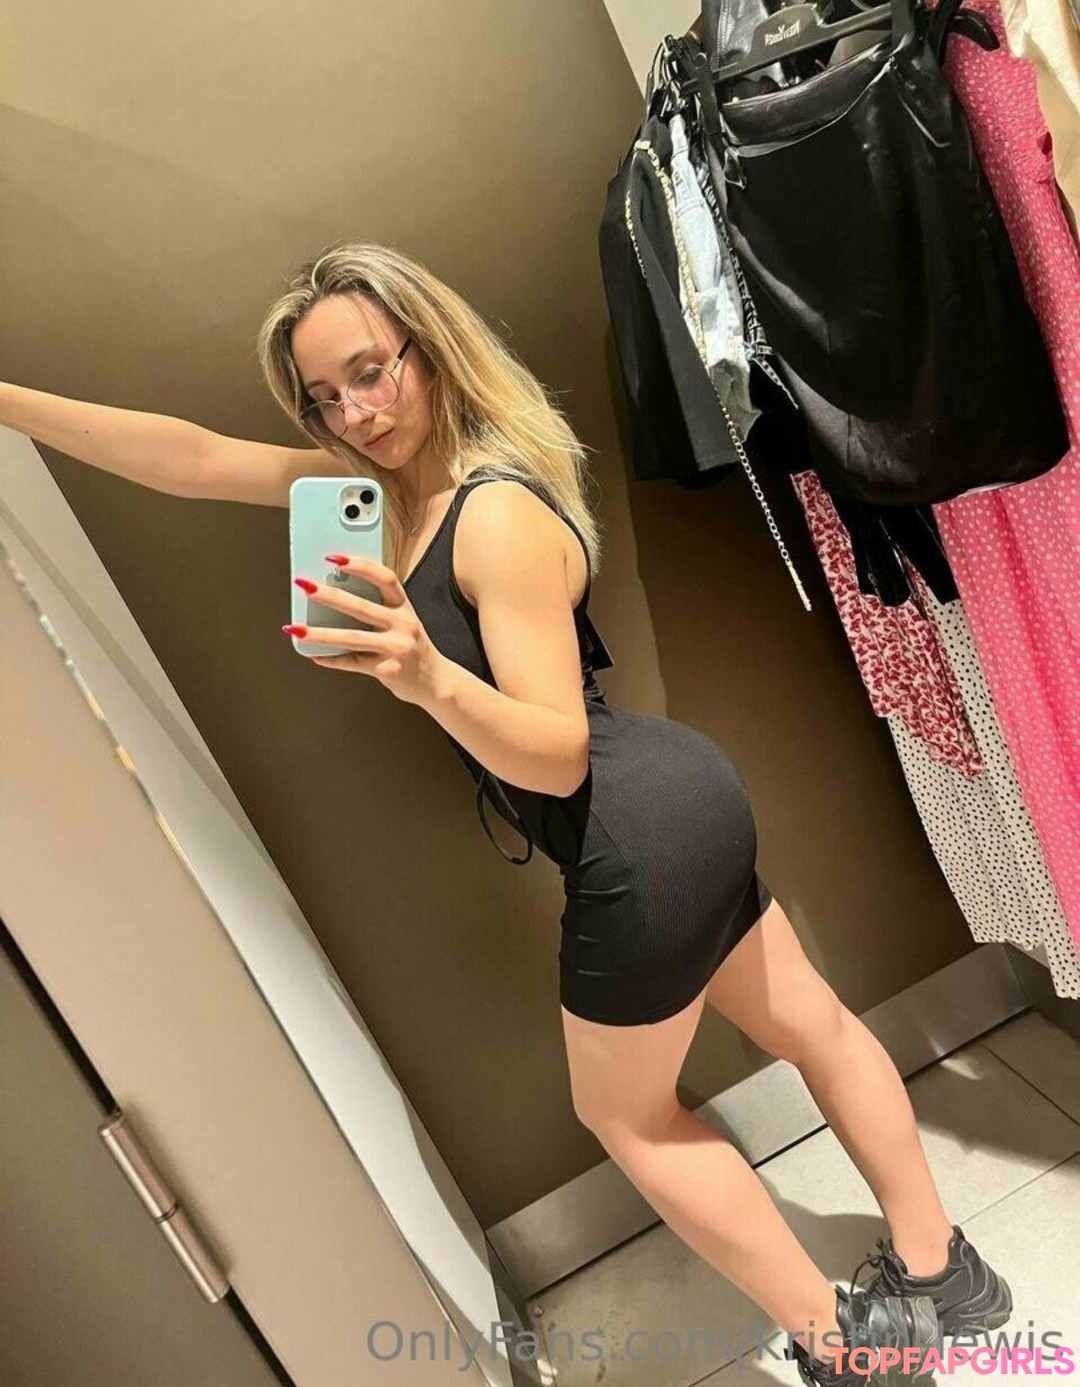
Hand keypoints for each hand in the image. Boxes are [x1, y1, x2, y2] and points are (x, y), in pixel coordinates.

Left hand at [284, 554, 447, 707]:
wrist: (437, 683)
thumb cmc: (413, 649)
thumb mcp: (403, 622)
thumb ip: (379, 610)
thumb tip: (336, 597)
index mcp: (405, 608)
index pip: (385, 578)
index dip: (361, 566)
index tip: (335, 559)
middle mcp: (403, 625)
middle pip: (362, 607)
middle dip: (330, 596)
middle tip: (305, 586)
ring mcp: (395, 649)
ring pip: (352, 638)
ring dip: (320, 633)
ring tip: (296, 628)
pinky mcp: (387, 670)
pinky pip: (352, 663)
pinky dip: (331, 660)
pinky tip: (315, 656)